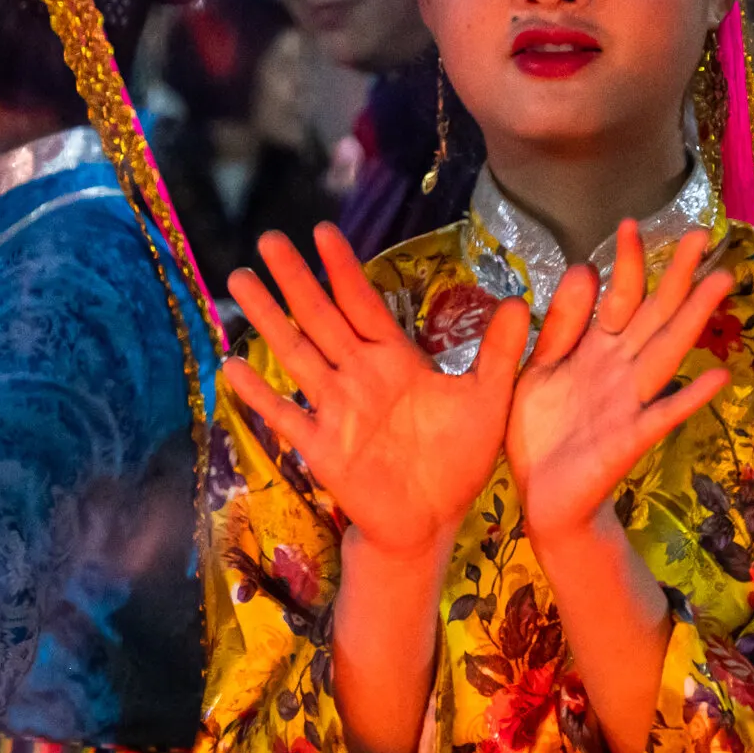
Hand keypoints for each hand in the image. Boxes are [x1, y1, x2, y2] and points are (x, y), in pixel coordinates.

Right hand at [222, 223, 529, 561]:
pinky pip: (286, 416)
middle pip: (320, 318)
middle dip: (295, 280)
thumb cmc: (457, 458)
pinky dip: (259, 394)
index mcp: (395, 359)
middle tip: (269, 239)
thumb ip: (499, 352)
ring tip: (240, 282)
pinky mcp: (322, 448)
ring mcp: (336, 410)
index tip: (323, 231)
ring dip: (269, 320)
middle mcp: (358, 376)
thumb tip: (521, 300)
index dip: (343, 269)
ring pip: (296, 355)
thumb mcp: (488, 399)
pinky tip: (231, 367)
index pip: (363, 303)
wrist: (432, 521)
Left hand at [506, 221, 733, 545]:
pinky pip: (663, 416)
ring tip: (719, 282)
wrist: (542, 499)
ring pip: (666, 351)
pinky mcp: (630, 440)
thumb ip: (558, 327)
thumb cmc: (541, 432)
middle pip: (654, 314)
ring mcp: (631, 403)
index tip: (631, 223)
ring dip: (693, 318)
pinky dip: (690, 398)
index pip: (616, 297)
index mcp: (595, 351)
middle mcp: (620, 370)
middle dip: (676, 275)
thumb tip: (582, 269)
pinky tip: (718, 377)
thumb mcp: (536, 370)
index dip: (626, 263)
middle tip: (700, 233)